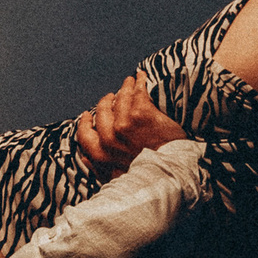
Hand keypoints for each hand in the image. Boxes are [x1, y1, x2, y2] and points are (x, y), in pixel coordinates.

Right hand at [73, 76, 188, 172]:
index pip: (85, 135)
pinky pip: (137, 91)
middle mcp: (110, 138)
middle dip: (106, 102)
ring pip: (120, 99)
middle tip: (110, 96)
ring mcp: (125, 125)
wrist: (172, 172)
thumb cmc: (146, 177)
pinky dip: (139, 82)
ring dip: (124, 87)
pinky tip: (142, 77)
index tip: (88, 115)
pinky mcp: (141, 114)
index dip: (85, 123)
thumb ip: (99, 170)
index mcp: (102, 154)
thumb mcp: (117, 179)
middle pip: (102, 112)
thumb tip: (84, 158)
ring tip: (129, 81)